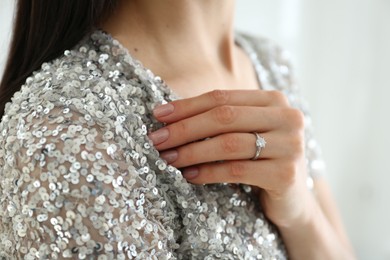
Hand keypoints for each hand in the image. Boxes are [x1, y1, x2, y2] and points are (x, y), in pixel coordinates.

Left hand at [148, 89, 315, 227]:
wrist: (292, 199)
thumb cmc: (260, 160)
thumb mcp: (245, 133)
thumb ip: (219, 120)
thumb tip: (167, 116)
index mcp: (275, 100)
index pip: (222, 97)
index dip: (187, 105)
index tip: (158, 115)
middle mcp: (288, 118)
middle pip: (224, 117)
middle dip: (185, 128)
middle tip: (157, 139)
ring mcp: (290, 146)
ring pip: (228, 144)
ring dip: (192, 151)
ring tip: (168, 158)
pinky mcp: (286, 174)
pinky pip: (236, 170)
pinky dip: (208, 172)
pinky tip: (189, 175)